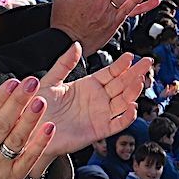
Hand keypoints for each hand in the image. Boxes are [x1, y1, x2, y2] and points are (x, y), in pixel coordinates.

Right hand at [0, 77, 57, 178]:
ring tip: (40, 101)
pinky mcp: (14, 177)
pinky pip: (29, 159)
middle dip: (17, 102)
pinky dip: (40, 144)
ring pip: (16, 140)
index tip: (12, 83)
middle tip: (30, 83)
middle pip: (2, 124)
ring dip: (29, 120)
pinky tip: (49, 128)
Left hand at [34, 46, 155, 154]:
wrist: (31, 132)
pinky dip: (127, 117)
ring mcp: (100, 115)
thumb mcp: (50, 81)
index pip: (110, 73)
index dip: (121, 65)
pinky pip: (117, 124)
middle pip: (121, 85)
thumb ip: (64, 63)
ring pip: (123, 102)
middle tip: (147, 63)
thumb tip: (76, 45)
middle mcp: (97, 99)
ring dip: (133, 92)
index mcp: (87, 86)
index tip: (130, 56)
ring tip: (140, 81)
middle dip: (135, 73)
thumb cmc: (38, 109)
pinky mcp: (99, 131)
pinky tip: (132, 107)